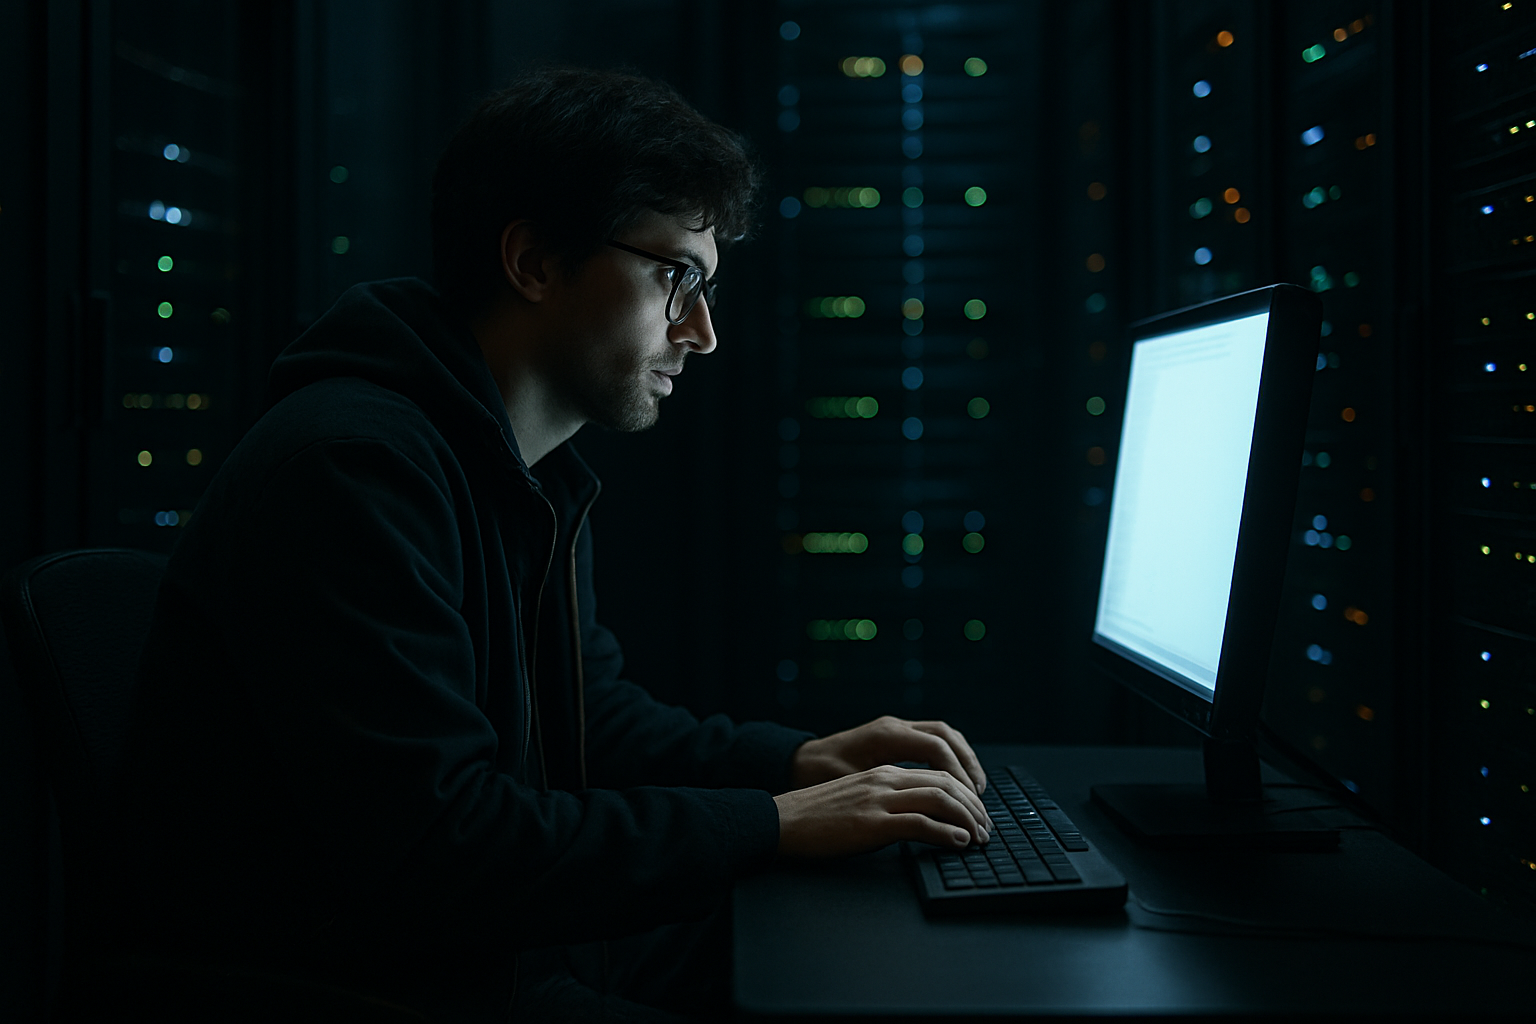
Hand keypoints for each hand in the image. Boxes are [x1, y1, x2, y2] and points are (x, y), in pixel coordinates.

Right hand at [773, 765, 991, 857]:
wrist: (781, 821)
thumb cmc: (816, 817)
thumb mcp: (858, 798)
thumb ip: (887, 800)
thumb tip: (918, 817)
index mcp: (884, 773)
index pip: (939, 774)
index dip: (965, 794)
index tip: (977, 815)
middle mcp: (886, 780)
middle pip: (946, 783)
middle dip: (974, 806)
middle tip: (987, 829)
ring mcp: (879, 800)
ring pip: (939, 799)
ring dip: (967, 819)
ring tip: (979, 838)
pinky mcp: (871, 823)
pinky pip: (919, 823)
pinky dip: (945, 832)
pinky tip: (958, 842)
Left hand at [789, 715, 986, 795]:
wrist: (798, 763)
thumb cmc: (818, 777)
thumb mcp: (850, 787)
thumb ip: (886, 795)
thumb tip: (923, 813)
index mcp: (885, 736)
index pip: (935, 748)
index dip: (957, 775)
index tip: (969, 801)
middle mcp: (893, 726)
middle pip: (946, 737)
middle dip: (968, 767)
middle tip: (980, 800)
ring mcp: (895, 728)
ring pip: (943, 734)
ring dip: (963, 760)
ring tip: (976, 790)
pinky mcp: (895, 736)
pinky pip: (933, 739)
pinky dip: (950, 756)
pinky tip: (956, 779)